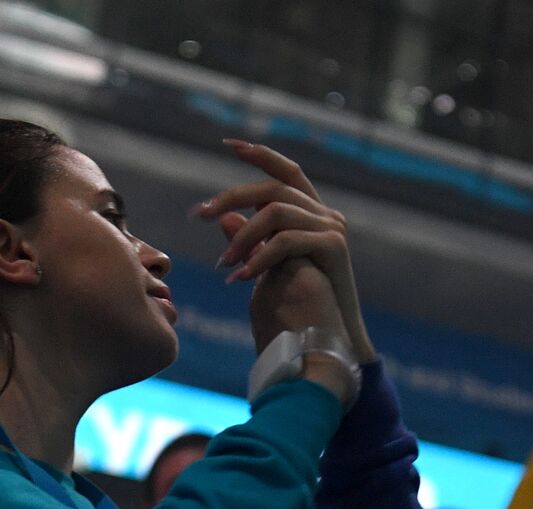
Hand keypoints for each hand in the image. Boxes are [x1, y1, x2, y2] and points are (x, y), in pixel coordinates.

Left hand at [198, 139, 375, 363]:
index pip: (286, 173)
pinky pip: (286, 240)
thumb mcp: (268, 267)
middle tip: (199, 214)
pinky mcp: (333, 247)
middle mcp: (325, 215)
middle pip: (273, 188)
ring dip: (242, 237)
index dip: (260, 155)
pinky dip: (259, 257)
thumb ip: (251, 240)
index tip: (228, 144)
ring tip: (222, 264)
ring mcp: (332, 229)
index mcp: (312, 214)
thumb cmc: (300, 308)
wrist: (330, 340)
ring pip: (275, 212)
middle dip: (232, 197)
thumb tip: (224, 218)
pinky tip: (240, 276)